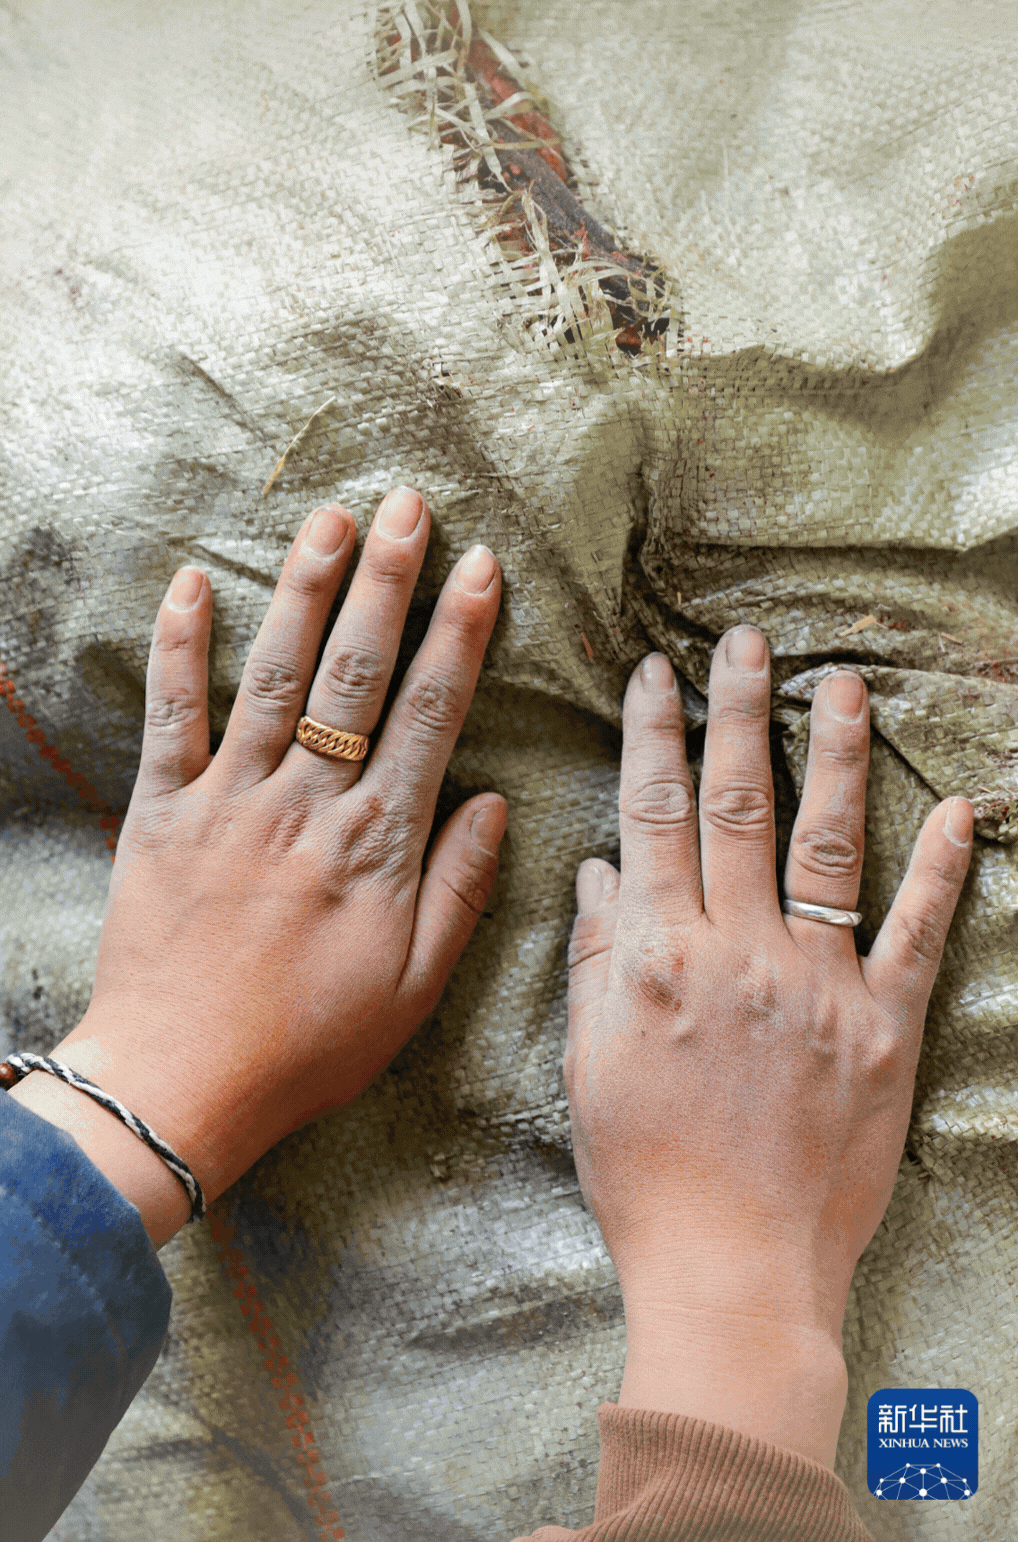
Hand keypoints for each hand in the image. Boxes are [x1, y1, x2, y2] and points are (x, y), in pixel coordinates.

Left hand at [12, 489, 505, 1245]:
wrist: (180, 1083)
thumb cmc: (308, 1045)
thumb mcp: (415, 988)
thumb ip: (460, 889)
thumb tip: (492, 801)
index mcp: (376, 843)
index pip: (430, 714)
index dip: (458, 635)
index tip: (480, 569)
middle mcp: (307, 802)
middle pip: (355, 673)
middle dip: (387, 582)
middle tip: (407, 505)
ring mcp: (230, 799)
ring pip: (275, 674)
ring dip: (304, 591)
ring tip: (329, 519)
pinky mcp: (162, 811)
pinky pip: (171, 716)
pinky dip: (179, 648)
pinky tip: (192, 583)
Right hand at [565, 629, 971, 1465]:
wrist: (733, 1270)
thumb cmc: (645, 1174)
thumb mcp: (590, 1063)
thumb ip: (596, 958)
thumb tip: (601, 869)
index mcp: (659, 957)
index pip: (654, 817)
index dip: (653, 737)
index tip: (655, 674)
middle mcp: (739, 952)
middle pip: (737, 807)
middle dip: (738, 713)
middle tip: (745, 641)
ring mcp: (818, 986)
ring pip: (825, 846)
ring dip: (833, 757)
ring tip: (842, 683)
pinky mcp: (883, 1029)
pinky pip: (916, 935)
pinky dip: (940, 870)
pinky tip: (957, 809)